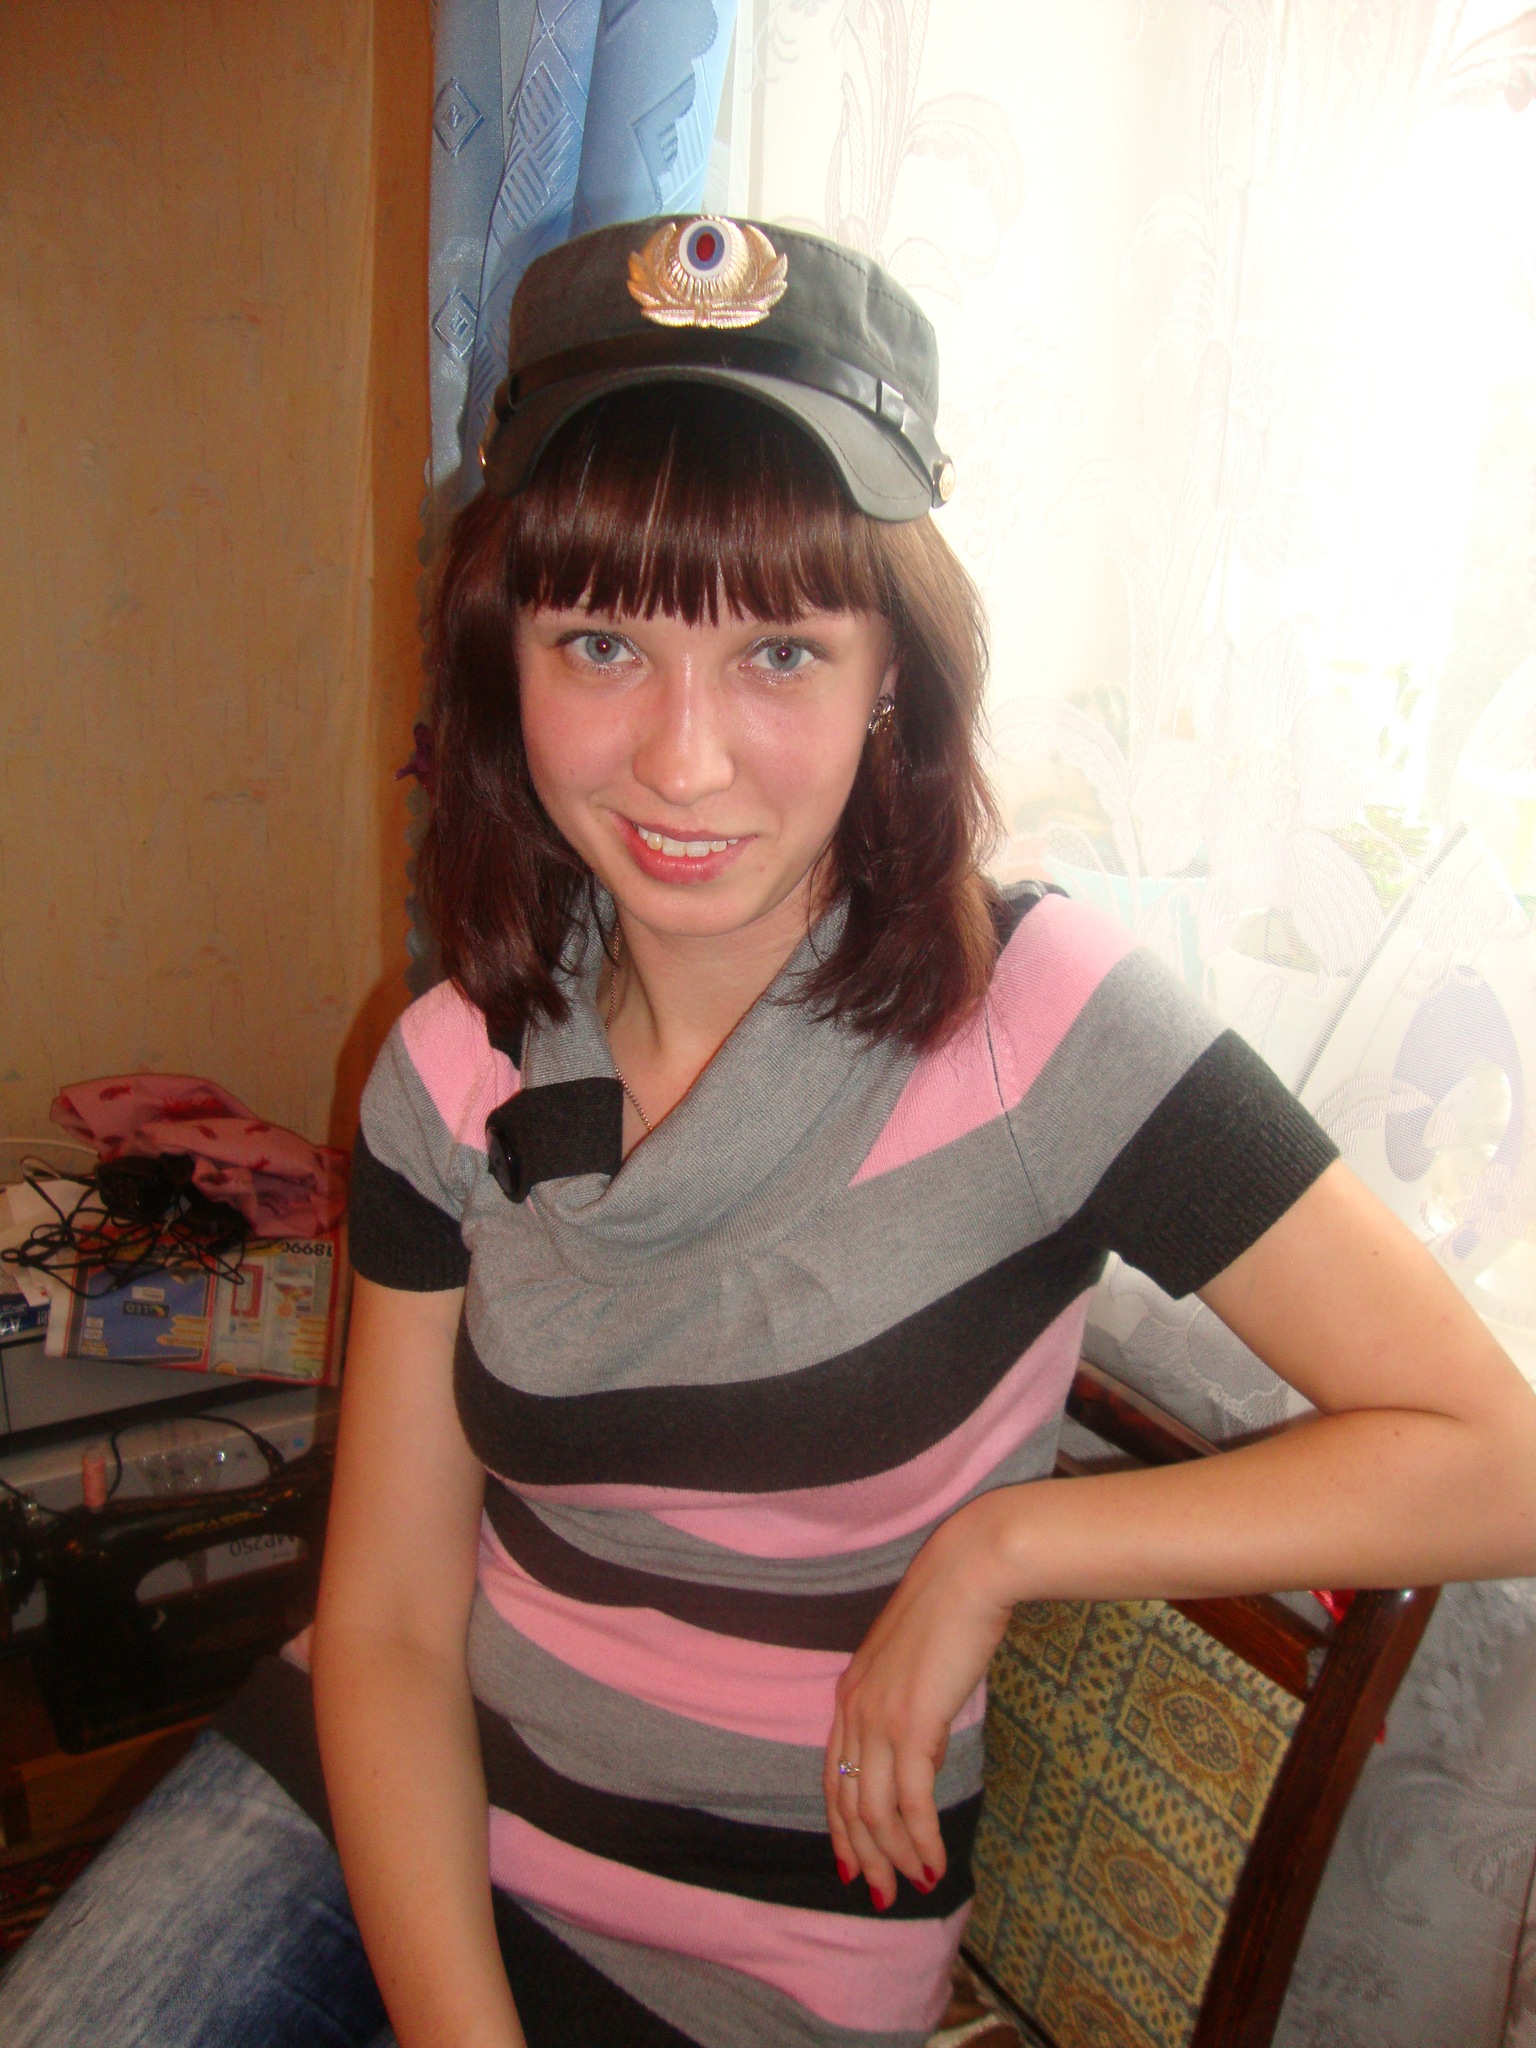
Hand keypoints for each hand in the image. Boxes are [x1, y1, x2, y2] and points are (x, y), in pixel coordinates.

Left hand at [824, 1490, 1016, 1908]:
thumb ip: (909, 1705)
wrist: (970, 1572)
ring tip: (916, 1886)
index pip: (833, 1775)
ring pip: (876, 1811)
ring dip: (896, 1856)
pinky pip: (911, 1803)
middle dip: (864, 1854)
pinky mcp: (912, 1726)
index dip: (840, 1825)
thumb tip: (924, 1749)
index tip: (852, 1863)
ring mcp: (879, 1719)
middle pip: (848, 1802)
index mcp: (850, 1693)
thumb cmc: (953, 1610)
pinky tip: (935, 1864)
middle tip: (882, 1894)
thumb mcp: (916, 1662)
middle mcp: (854, 1709)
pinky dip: (921, 1840)